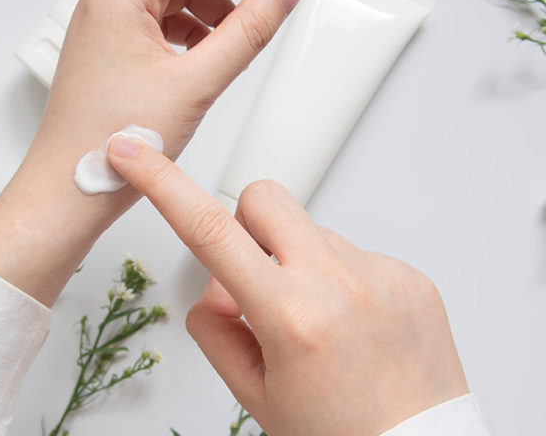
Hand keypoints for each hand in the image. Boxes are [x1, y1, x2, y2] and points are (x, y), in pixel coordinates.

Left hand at [0, 0, 305, 304]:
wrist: (67, 192)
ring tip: (247, 36)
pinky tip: (217, 55)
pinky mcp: (117, 45)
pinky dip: (201, 28)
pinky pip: (168, 17)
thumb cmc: (107, 145)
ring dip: (222, 3)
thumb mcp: (195, 84)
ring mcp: (112, 21)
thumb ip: (248, 31)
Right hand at [107, 139, 469, 435]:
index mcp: (291, 317)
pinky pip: (356, 254)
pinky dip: (343, 282)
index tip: (134, 150)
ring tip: (321, 326)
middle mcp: (338, 285)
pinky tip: (355, 328)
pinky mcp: (410, 275)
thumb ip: (217, 327)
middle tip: (257, 280)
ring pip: (312, 232)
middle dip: (246, 226)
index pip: (208, 230)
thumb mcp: (254, 393)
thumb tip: (219, 283)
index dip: (162, 182)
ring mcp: (380, 275)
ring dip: (300, 264)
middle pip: (264, 199)